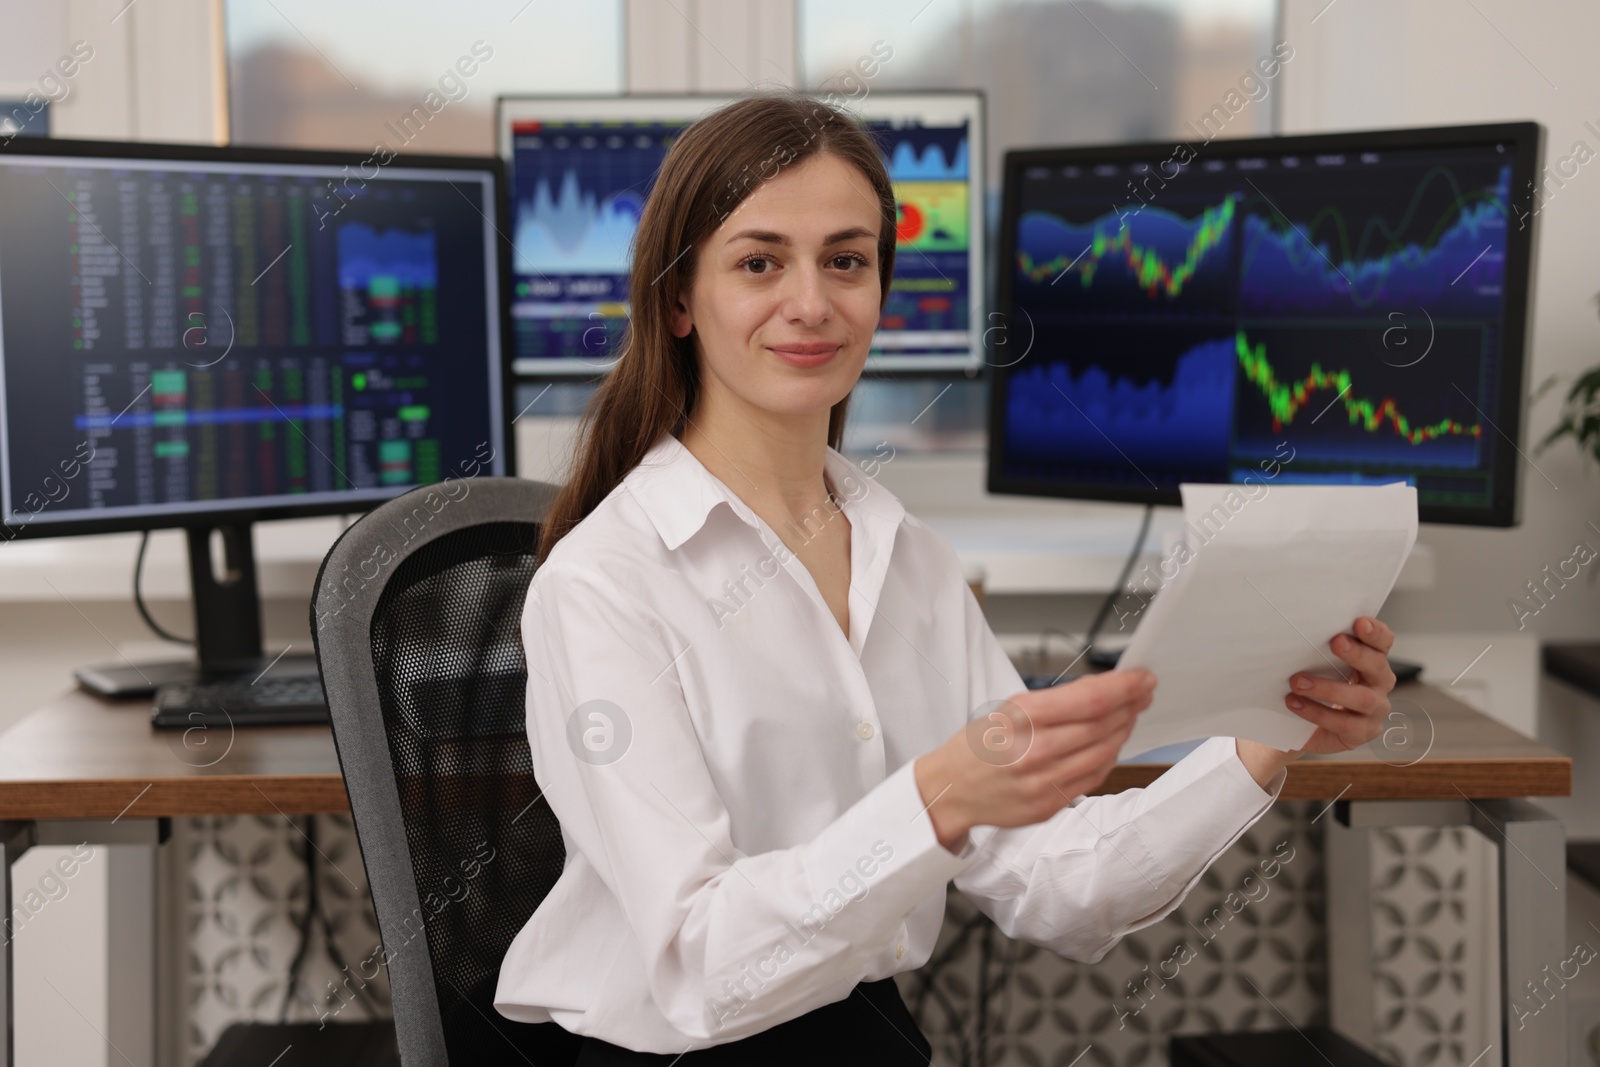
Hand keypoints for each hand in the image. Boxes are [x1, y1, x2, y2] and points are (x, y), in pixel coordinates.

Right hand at [914, 669, 1157, 853]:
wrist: (951, 789)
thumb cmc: (978, 745)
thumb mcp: (1008, 708)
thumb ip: (1056, 701)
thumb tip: (1103, 688)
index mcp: (1020, 719)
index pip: (1088, 701)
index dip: (1123, 688)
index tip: (1142, 678)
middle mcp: (1033, 752)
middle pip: (1101, 725)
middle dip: (1130, 705)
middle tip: (1143, 691)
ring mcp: (1043, 783)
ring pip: (1104, 752)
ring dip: (1124, 729)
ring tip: (1130, 713)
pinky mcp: (1049, 805)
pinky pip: (1094, 777)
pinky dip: (1110, 756)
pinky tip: (1113, 741)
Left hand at [1282, 616, 1397, 755]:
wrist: (1296, 724)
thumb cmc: (1309, 685)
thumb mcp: (1313, 664)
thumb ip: (1315, 649)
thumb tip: (1290, 631)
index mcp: (1371, 660)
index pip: (1383, 643)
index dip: (1376, 632)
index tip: (1359, 622)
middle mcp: (1379, 684)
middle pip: (1378, 667)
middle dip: (1358, 653)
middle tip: (1336, 642)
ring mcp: (1374, 711)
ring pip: (1363, 698)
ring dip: (1329, 688)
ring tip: (1297, 682)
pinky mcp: (1361, 732)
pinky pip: (1344, 724)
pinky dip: (1317, 712)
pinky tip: (1295, 703)